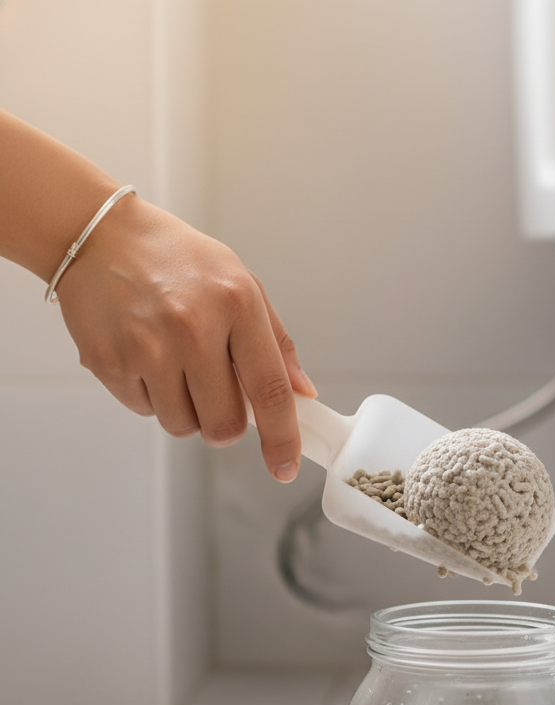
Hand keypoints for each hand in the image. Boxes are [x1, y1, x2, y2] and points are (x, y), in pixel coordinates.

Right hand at [55, 195, 315, 481]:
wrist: (100, 235)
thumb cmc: (176, 259)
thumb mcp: (240, 283)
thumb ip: (275, 343)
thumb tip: (301, 393)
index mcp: (235, 304)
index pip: (269, 390)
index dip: (282, 438)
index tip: (285, 466)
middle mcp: (192, 326)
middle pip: (225, 424)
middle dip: (226, 423)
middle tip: (215, 393)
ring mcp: (147, 347)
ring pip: (183, 424)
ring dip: (185, 409)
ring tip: (174, 363)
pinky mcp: (110, 362)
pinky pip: (144, 410)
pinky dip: (149, 395)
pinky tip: (144, 355)